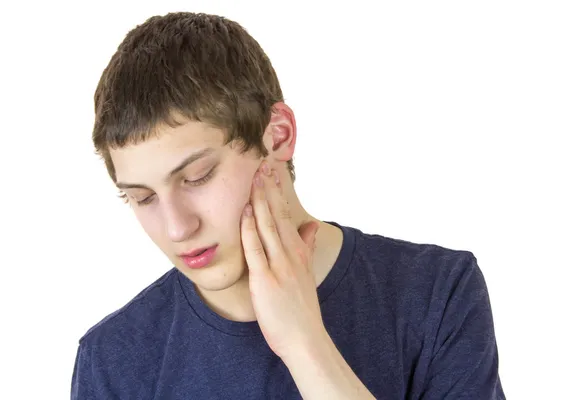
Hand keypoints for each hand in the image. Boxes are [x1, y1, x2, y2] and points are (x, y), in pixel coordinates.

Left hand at [240, 161, 327, 359]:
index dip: (277, 192)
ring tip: (253, 176)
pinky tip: (245, 211)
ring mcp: (278, 265)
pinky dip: (250, 229)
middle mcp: (290, 254)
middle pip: (277, 214)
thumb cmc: (302, 309)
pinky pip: (256, 249)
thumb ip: (307, 247)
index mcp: (298, 252)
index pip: (286, 214)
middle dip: (268, 187)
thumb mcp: (307, 274)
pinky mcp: (265, 279)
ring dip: (260, 200)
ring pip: (268, 225)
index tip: (270, 171)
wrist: (305, 338)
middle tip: (261, 162)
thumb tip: (311, 226)